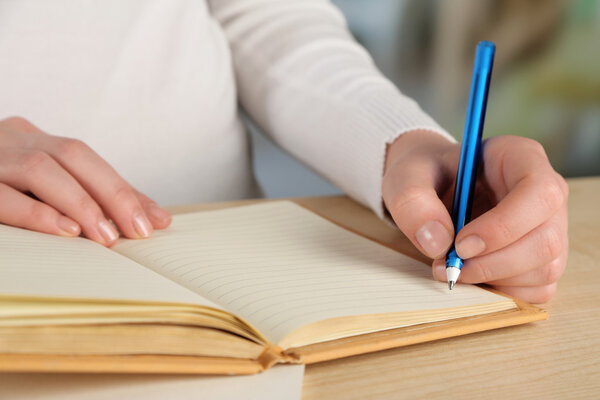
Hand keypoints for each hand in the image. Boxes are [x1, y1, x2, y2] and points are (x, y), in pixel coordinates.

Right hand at [0, 116, 170, 244]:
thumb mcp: (42, 183)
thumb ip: (95, 198)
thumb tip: (158, 219)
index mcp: (31, 138)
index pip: (87, 159)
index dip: (123, 188)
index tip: (155, 222)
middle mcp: (10, 138)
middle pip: (72, 155)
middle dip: (112, 193)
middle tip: (138, 231)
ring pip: (38, 169)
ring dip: (79, 203)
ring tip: (107, 237)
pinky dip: (34, 213)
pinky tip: (63, 231)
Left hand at [382, 130, 567, 302]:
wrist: (432, 186)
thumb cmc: (427, 174)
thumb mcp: (407, 176)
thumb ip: (414, 202)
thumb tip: (437, 243)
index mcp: (522, 158)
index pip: (539, 194)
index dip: (503, 227)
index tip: (461, 245)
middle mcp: (546, 194)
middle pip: (545, 240)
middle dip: (493, 263)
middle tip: (448, 265)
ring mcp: (550, 228)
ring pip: (544, 268)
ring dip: (493, 279)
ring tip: (452, 268)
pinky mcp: (543, 258)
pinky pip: (538, 288)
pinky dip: (501, 291)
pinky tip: (471, 275)